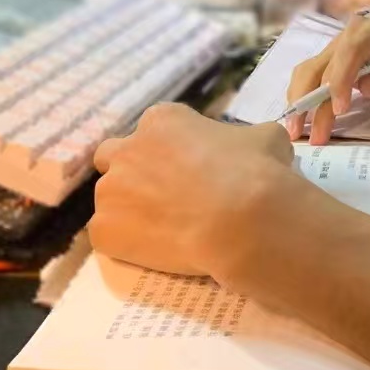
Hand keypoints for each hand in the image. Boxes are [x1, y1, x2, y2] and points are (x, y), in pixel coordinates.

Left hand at [90, 103, 294, 276]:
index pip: (155, 128)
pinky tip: (155, 248)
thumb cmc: (256, 171)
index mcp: (163, 120)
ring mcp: (110, 192)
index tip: (189, 166)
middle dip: (131, 172)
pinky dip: (126, 242)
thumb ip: (247, 139)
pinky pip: (108, 236)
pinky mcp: (103, 231)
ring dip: (130, 209)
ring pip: (111, 199)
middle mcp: (127, 149)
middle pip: (113, 157)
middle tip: (161, 193)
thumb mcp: (265, 138)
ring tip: (163, 229)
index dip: (171, 148)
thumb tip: (254, 149)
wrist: (242, 222)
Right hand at [286, 14, 369, 143]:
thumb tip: (366, 86)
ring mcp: (340, 45)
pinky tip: (300, 120)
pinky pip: (310, 76)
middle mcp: (354, 31)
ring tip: (296, 132)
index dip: (341, 78)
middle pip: (324, 62)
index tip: (340, 109)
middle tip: (307, 132)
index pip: (352, 49)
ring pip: (310, 70)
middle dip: (312, 98)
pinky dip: (302, 98)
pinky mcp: (333, 60)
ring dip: (300, 100)